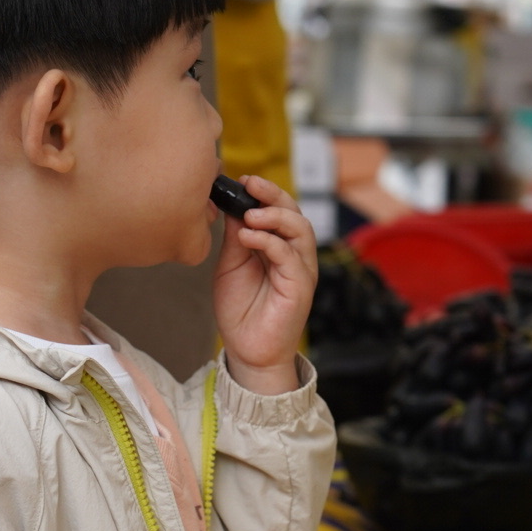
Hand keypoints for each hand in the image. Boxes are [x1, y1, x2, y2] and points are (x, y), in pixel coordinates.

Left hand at [213, 175, 315, 395]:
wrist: (246, 350)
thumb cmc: (240, 309)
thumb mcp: (231, 264)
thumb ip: (235, 237)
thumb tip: (231, 205)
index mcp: (279, 246)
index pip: (280, 210)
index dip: (265, 193)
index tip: (243, 180)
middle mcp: (294, 255)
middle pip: (295, 213)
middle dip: (274, 195)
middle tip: (250, 185)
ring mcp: (300, 270)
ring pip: (300, 230)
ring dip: (275, 216)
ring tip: (251, 213)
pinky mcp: (300, 287)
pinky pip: (290, 256)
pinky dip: (270, 242)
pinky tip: (248, 238)